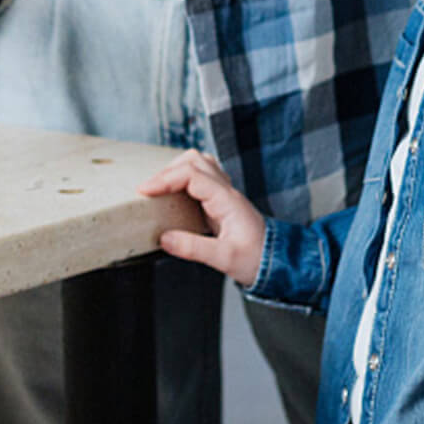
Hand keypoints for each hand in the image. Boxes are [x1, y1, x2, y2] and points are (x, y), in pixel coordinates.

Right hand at [137, 150, 266, 287]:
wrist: (278, 263)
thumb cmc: (256, 260)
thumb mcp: (224, 258)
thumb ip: (193, 248)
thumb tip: (164, 239)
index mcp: (226, 199)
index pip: (190, 174)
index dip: (165, 179)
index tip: (145, 191)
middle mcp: (226, 190)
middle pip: (194, 160)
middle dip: (168, 170)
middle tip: (149, 189)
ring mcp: (226, 193)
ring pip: (200, 163)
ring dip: (178, 169)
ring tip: (161, 187)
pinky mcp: (223, 201)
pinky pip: (203, 177)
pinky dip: (186, 178)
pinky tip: (178, 193)